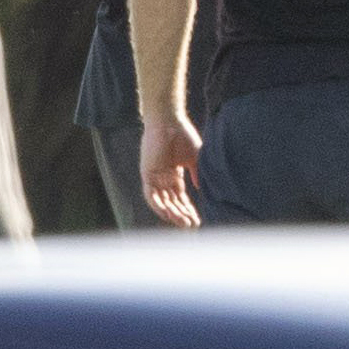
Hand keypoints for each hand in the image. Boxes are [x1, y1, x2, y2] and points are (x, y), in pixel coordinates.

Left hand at [141, 112, 201, 228]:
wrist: (170, 122)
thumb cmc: (183, 136)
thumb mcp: (195, 158)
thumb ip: (197, 174)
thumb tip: (202, 189)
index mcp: (174, 175)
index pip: (180, 197)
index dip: (188, 209)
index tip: (198, 220)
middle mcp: (163, 179)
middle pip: (172, 203)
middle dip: (182, 215)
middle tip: (192, 226)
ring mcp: (154, 177)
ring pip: (161, 202)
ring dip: (172, 213)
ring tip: (183, 222)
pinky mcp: (146, 174)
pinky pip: (150, 195)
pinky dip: (158, 205)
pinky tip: (169, 213)